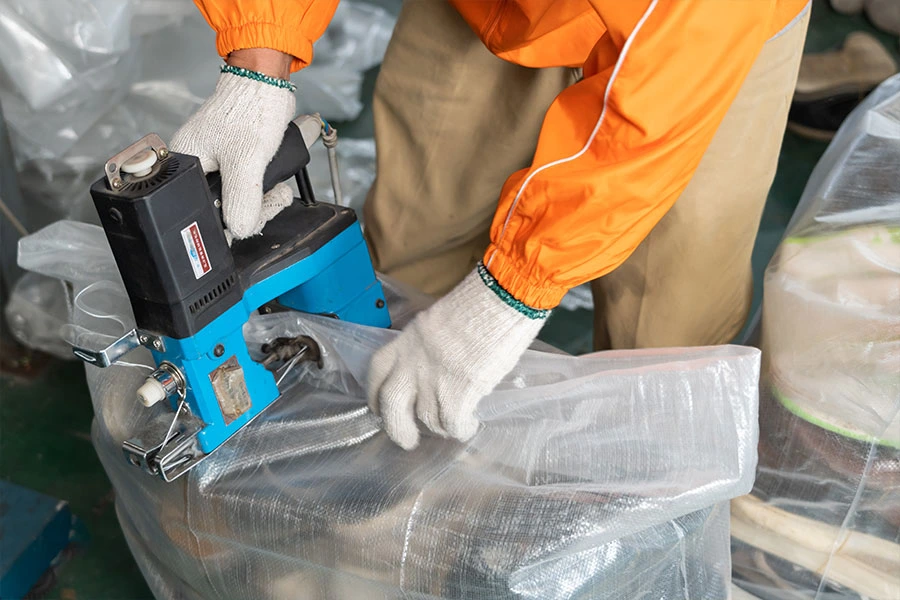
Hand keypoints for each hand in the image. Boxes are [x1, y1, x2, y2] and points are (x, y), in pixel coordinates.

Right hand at [169, 49, 295, 239]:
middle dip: (254, 209)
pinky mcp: (232, 159)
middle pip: (223, 208)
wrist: (266, 83)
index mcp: (184, 167)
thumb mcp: (247, 163)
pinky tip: (277, 184)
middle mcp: (196, 166)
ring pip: (238, 199)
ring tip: (278, 191)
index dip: (231, 220)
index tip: (253, 218)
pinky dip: (264, 188)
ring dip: (263, 199)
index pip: (204, 212)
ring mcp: (214, 163)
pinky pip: (246, 186)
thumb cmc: (250, 110)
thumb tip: (240, 228)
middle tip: (273, 199)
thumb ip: (242, 200)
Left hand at [367, 265, 548, 448]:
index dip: (374, 393)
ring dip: (440, 427)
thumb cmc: (481, 301)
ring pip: (426, 418)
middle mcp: (413, 360)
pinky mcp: (458, 391)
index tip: (379, 407)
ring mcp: (433, 377)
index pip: (378, 369)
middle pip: (390, 404)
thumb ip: (432, 345)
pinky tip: (470, 425)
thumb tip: (439, 366)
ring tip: (453, 426)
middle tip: (407, 440)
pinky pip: (452, 423)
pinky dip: (460, 429)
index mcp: (408, 339)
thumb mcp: (442, 319)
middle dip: (396, 428)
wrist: (501, 297)